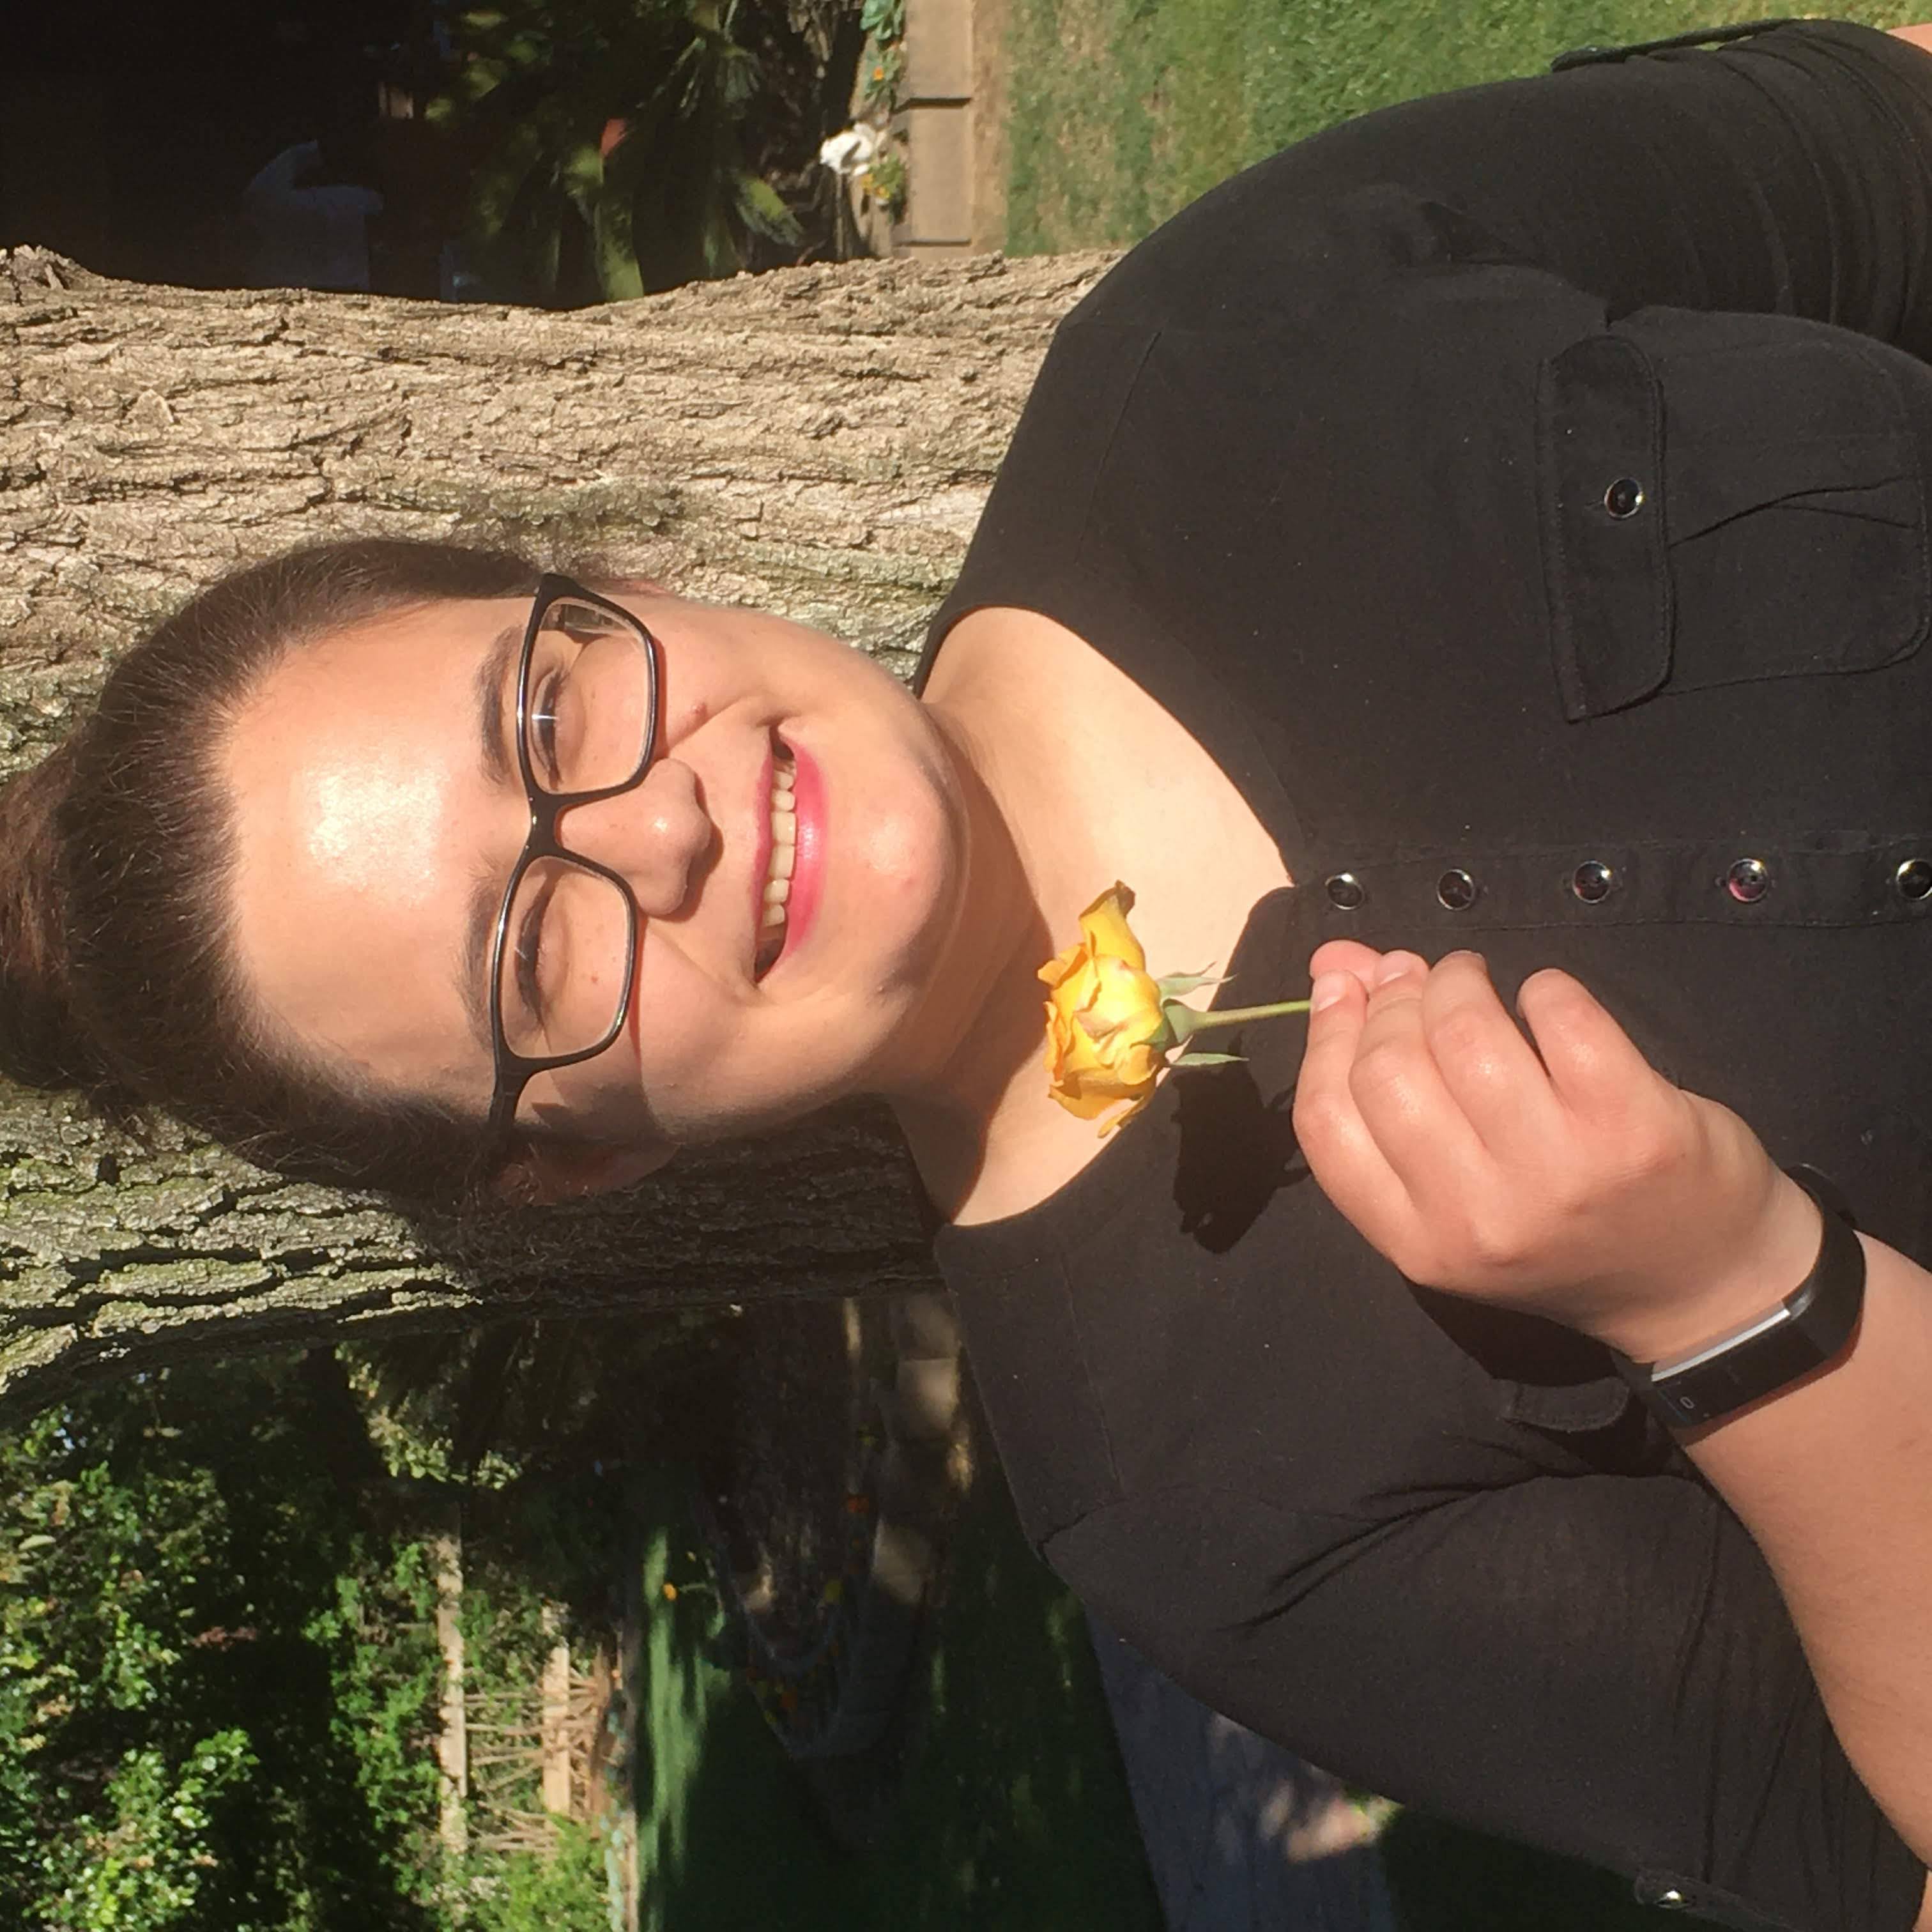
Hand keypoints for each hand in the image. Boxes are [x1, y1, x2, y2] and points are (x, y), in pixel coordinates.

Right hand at [1291, 944, 1820, 1361]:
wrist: (1702, 1286)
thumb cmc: (1563, 1231)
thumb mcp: (1460, 1194)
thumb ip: (1381, 1094)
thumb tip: (1335, 965)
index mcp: (1418, 1243)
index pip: (1327, 1118)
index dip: (1327, 1035)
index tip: (1348, 990)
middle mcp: (1476, 1216)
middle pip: (1386, 1068)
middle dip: (1395, 1000)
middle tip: (1424, 982)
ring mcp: (1555, 1172)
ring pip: (1463, 1032)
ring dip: (1461, 980)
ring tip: (1476, 981)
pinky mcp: (1629, 1126)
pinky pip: (1558, 1015)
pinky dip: (1545, 988)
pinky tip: (1550, 1004)